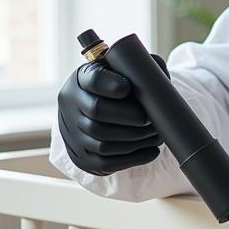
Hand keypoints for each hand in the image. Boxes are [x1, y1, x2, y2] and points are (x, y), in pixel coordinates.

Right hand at [57, 54, 170, 175]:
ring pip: (103, 141)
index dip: (111, 84)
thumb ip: (140, 66)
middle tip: (151, 119)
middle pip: (98, 111)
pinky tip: (152, 150)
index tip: (128, 88)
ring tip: (157, 135)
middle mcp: (71, 105)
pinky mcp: (81, 157)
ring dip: (136, 140)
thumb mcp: (122, 70)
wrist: (92, 114)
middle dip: (131, 117)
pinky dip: (133, 158)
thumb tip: (157, 77)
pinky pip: (106, 162)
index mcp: (82, 79)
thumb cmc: (117, 87)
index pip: (93, 80)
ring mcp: (73, 133)